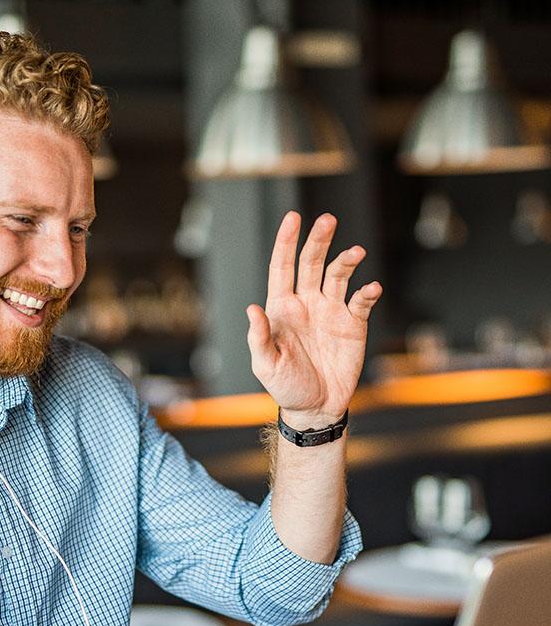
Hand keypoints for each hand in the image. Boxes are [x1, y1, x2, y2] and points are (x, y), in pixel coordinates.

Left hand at [247, 211, 381, 427]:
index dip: (286, 242)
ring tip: (356, 253)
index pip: (283, 267)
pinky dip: (368, 292)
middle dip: (319, 240)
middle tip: (328, 220)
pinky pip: (361, 301)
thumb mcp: (266, 366)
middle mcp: (307, 303)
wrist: (316, 407)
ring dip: (347, 261)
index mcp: (283, 308)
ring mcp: (331, 311)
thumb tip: (252, 309)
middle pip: (313, 262)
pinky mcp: (353, 324)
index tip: (293, 218)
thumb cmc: (286, 387)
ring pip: (339, 275)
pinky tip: (372, 288)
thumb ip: (260, 337)